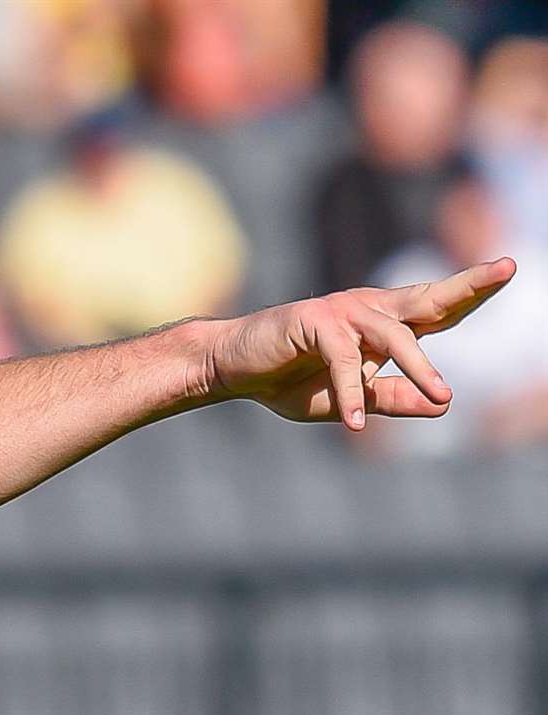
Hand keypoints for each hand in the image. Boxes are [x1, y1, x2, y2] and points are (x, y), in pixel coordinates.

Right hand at [204, 258, 515, 430]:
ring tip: (442, 393)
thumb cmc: (286, 380)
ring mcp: (342, 312)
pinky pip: (344, 362)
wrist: (231, 367)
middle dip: (469, 285)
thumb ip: (392, 398)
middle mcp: (368, 309)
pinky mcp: (315, 323)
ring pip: (394, 335)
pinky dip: (352, 393)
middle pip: (428, 299)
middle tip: (507, 267)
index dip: (471, 294)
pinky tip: (354, 423)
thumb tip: (443, 404)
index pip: (436, 310)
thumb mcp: (348, 399)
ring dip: (420, 366)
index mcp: (380, 323)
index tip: (507, 271)